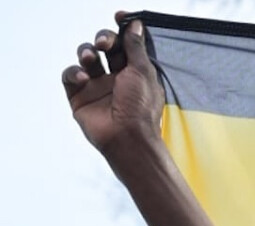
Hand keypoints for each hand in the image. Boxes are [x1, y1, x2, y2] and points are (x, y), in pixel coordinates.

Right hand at [62, 14, 163, 158]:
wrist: (128, 138)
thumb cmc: (141, 110)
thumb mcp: (143, 73)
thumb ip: (136, 47)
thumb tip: (135, 25)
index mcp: (134, 73)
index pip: (125, 44)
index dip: (122, 29)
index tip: (120, 16)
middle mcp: (116, 78)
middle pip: (104, 46)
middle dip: (103, 38)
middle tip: (104, 44)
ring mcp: (97, 86)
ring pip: (85, 56)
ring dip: (86, 52)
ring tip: (91, 60)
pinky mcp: (80, 96)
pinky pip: (70, 75)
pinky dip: (74, 72)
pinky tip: (83, 78)